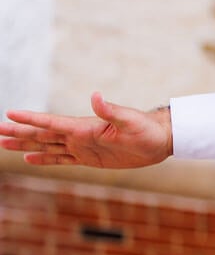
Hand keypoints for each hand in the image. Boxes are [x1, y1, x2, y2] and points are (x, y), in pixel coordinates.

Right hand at [0, 92, 172, 168]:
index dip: (30, 119)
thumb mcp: (130, 119)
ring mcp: (82, 147)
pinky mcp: (89, 158)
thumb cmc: (147, 128)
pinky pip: (61, 159)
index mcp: (85, 126)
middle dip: (19, 132)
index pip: (51, 123)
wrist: (159, 140)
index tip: (9, 114)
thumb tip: (95, 95)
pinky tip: (29, 158)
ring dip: (25, 145)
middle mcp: (79, 135)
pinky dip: (44, 159)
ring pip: (47, 146)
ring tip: (4, 144)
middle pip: (42, 134)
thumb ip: (111, 110)